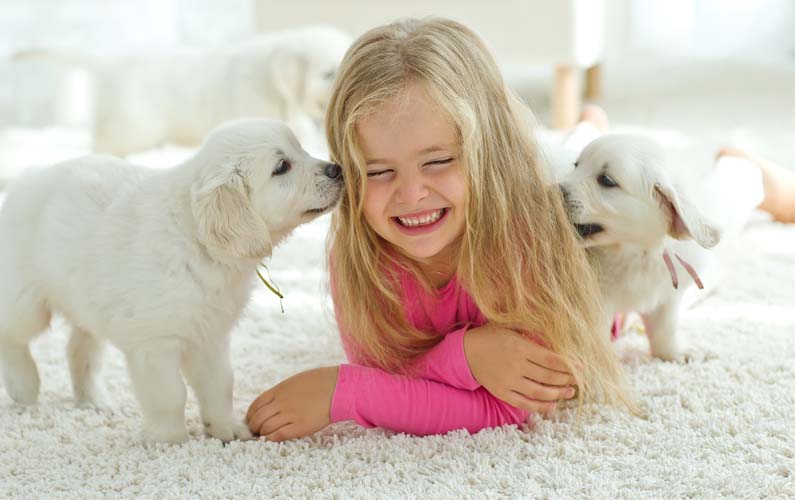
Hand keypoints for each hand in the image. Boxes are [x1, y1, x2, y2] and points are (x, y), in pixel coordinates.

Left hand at [245, 366, 338, 441]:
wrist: (338, 387)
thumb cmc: (319, 382)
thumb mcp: (294, 382)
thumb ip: (280, 393)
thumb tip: (269, 405)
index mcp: (279, 390)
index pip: (255, 405)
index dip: (250, 416)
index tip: (252, 421)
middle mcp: (281, 402)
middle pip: (257, 418)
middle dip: (254, 427)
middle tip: (257, 431)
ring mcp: (290, 415)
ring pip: (265, 428)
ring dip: (262, 433)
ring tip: (265, 435)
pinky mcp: (301, 426)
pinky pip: (279, 435)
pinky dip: (271, 438)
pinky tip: (273, 438)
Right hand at [463, 325, 577, 413]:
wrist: (466, 351)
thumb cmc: (492, 337)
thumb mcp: (512, 329)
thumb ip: (533, 336)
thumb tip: (557, 340)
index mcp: (520, 347)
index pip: (552, 359)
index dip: (569, 365)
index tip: (582, 367)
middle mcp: (516, 365)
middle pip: (548, 376)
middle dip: (568, 379)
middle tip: (580, 380)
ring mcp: (508, 381)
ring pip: (539, 391)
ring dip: (558, 393)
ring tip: (570, 392)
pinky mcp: (502, 392)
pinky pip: (524, 403)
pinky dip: (539, 406)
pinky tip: (552, 405)